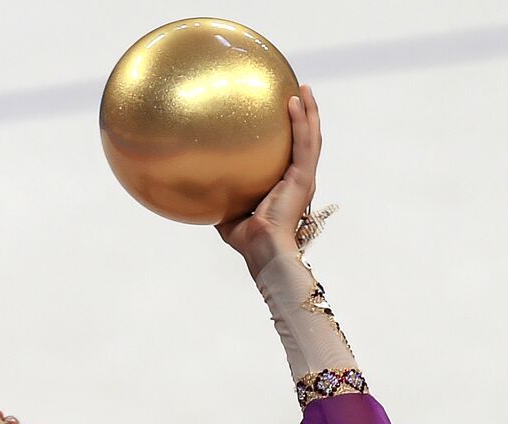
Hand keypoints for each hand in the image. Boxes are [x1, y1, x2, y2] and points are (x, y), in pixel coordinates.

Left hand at [216, 83, 321, 268]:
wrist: (263, 249)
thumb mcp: (228, 212)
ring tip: (304, 90)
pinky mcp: (303, 177)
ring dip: (309, 112)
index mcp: (288, 187)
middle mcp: (300, 180)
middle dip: (306, 117)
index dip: (293, 135)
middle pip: (308, 141)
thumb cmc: (247, 239)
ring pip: (312, 138)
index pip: (293, 155)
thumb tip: (196, 183)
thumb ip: (219, 196)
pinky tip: (294, 102)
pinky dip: (302, 122)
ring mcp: (304, 178)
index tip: (287, 115)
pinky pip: (305, 143)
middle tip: (301, 94)